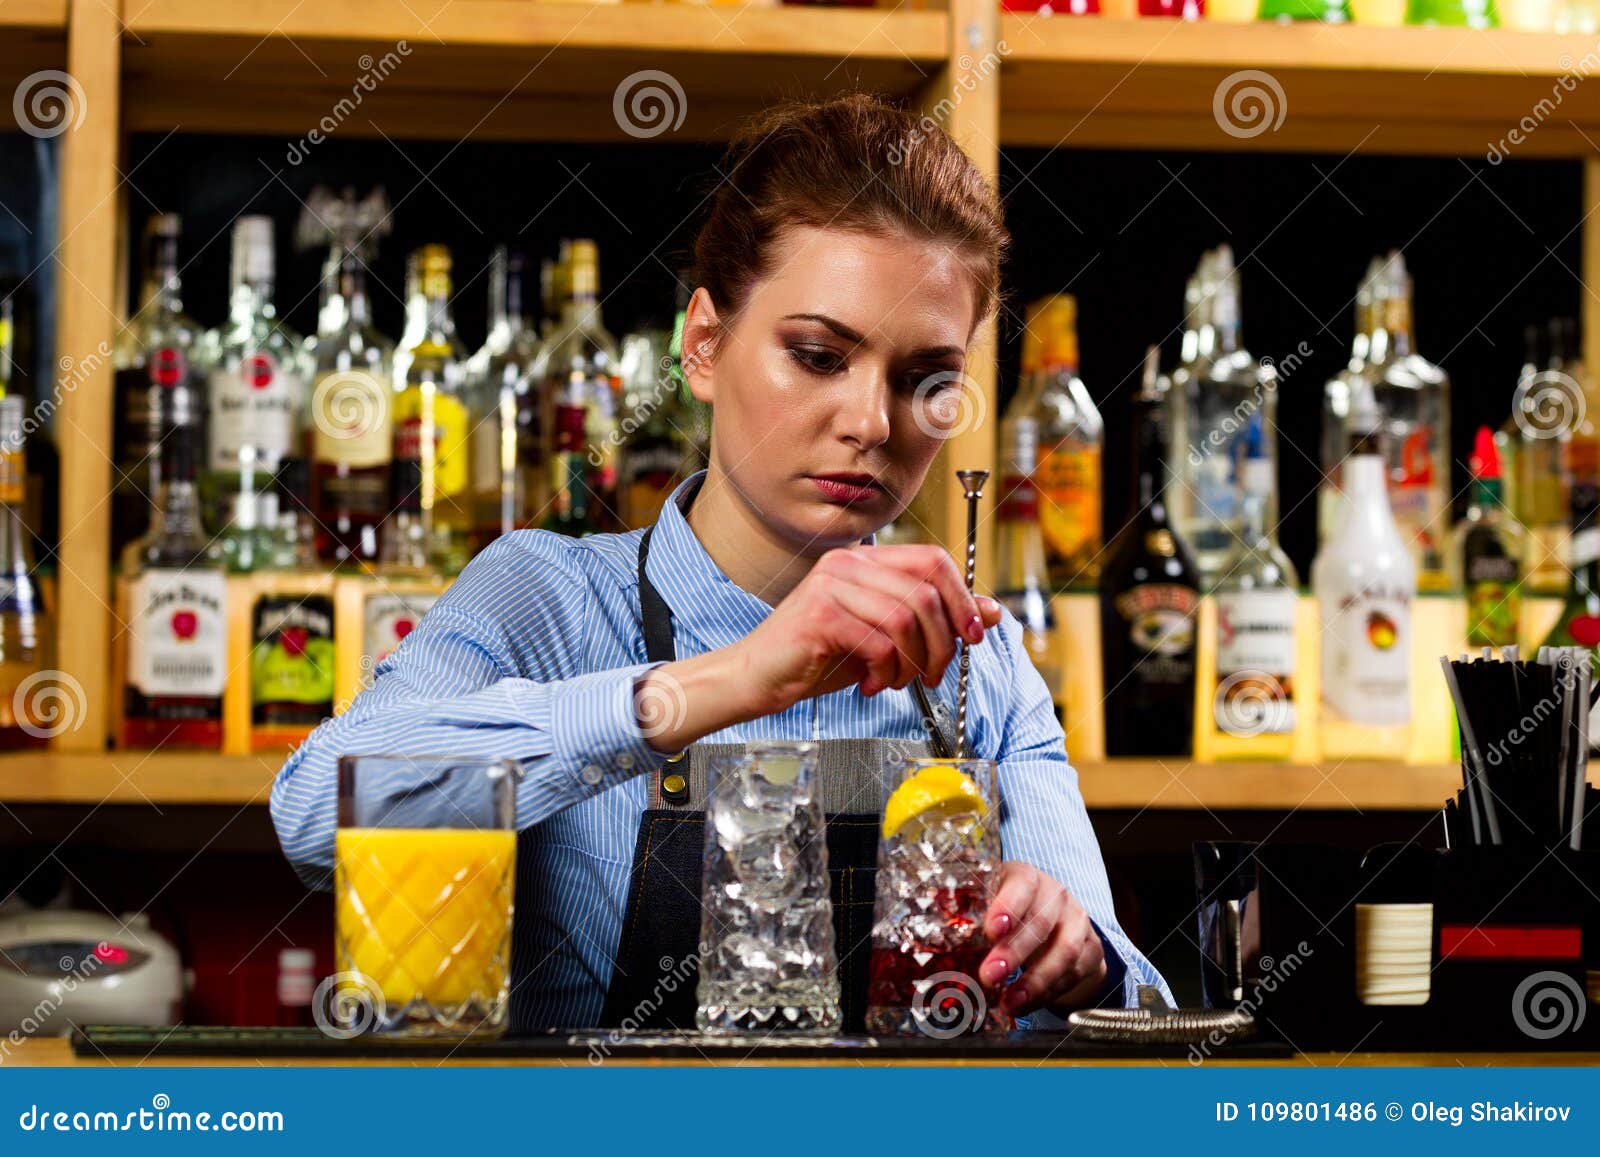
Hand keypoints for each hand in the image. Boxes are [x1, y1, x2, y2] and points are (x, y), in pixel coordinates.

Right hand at [633, 544, 1000, 754]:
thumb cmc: (817, 657)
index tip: (972, 635)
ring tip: (899, 681)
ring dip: (914, 661)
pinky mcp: (819, 616)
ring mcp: (831, 586)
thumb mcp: (884, 637)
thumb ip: (932, 621)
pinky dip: (887, 670)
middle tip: (934, 673)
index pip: (933, 560)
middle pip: (925, 590)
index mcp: (865, 561)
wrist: (757, 676)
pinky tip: (874, 684)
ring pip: (906, 618)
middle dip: (943, 641)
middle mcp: (848, 564)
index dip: (962, 598)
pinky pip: (878, 641)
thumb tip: (989, 613)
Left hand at [978, 862, 1109, 1016]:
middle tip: (989, 976)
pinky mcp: (1092, 948)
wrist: (1056, 918)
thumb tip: (938, 945)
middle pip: (1040, 923)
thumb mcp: (989, 903)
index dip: (1007, 907)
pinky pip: (1075, 973)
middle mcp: (1056, 895)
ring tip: (1010, 1003)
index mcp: (1026, 877)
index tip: (991, 930)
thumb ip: (969, 916)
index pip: (1021, 885)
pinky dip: (1051, 993)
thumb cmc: (1010, 911)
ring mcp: (1078, 921)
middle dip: (1014, 953)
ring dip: (1035, 981)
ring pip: (1064, 952)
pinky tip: (1028, 1004)